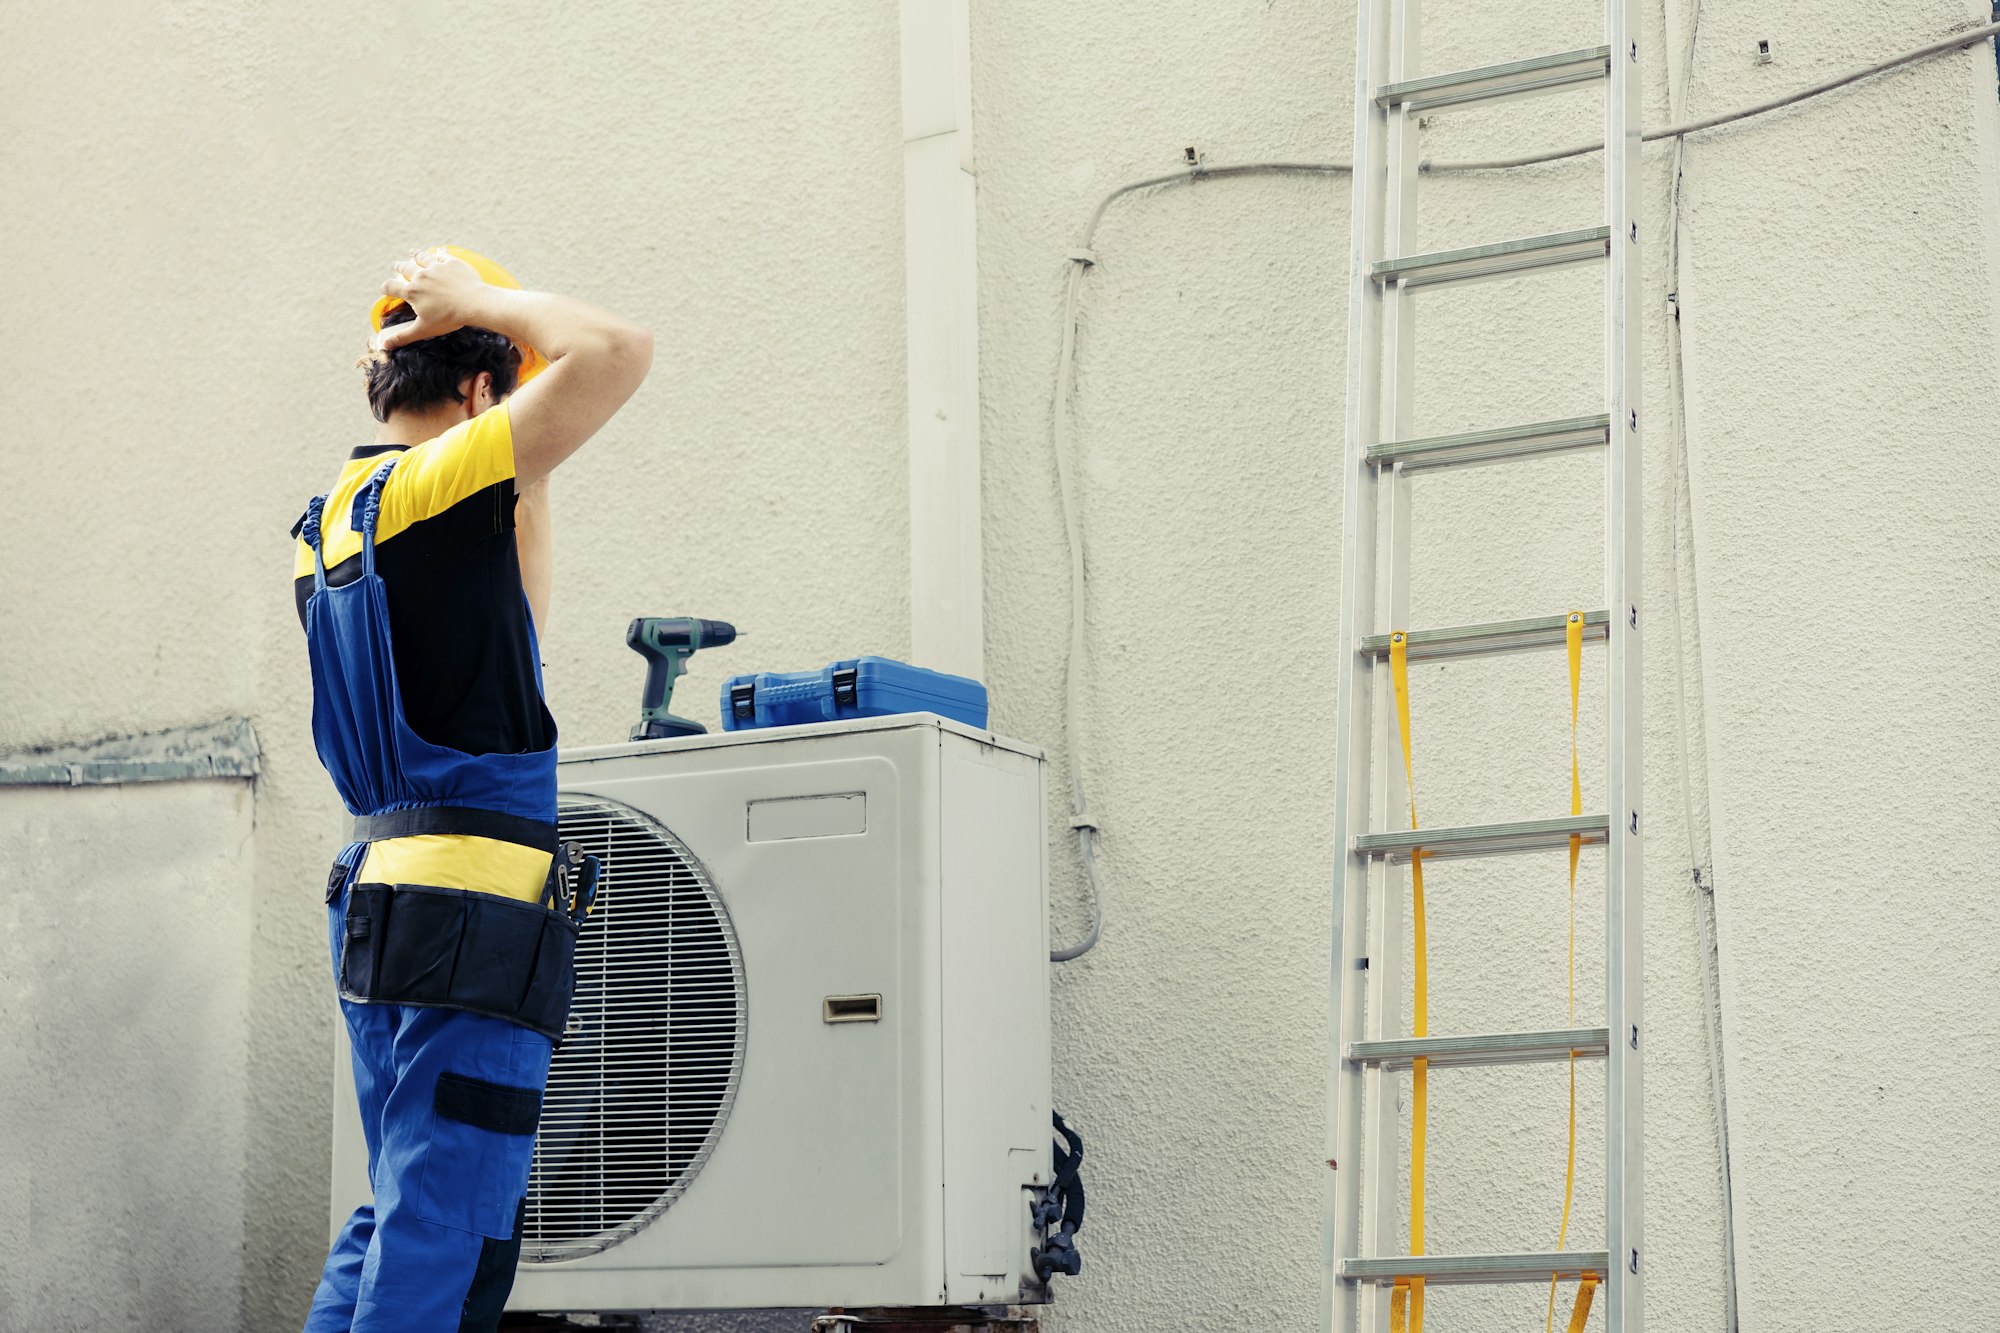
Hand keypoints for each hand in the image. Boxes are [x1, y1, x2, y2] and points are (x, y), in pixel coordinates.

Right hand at [374, 248, 493, 351]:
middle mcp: (421, 276)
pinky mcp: (451, 263)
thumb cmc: (448, 318)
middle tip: (396, 265)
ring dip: (416, 255)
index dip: (386, 288)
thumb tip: (385, 345)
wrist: (474, 303)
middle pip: (405, 268)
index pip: (391, 287)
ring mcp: (436, 267)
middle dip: (399, 267)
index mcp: (412, 291)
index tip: (384, 288)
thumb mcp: (423, 330)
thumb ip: (403, 336)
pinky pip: (442, 256)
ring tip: (412, 253)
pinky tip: (439, 254)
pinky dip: (438, 255)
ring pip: (422, 258)